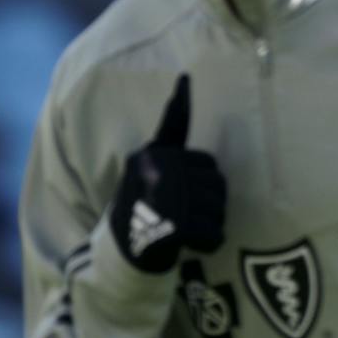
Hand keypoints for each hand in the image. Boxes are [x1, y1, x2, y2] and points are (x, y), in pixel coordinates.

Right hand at [110, 74, 226, 273]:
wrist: (119, 259)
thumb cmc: (143, 209)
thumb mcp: (149, 166)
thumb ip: (170, 132)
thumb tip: (184, 82)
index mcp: (150, 156)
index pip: (185, 141)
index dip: (183, 117)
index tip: (185, 78)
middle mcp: (156, 170)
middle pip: (216, 181)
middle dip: (209, 202)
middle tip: (183, 215)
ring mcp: (165, 197)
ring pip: (218, 207)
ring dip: (209, 224)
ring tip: (183, 230)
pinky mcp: (174, 226)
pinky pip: (214, 234)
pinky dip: (209, 244)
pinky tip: (190, 246)